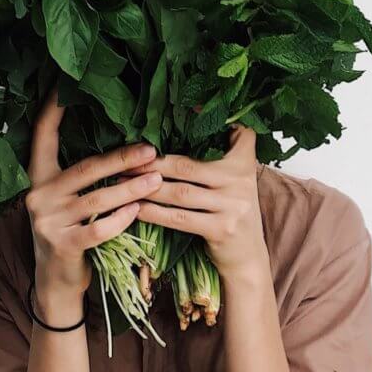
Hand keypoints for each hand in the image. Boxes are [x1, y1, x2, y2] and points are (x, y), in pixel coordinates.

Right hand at [25, 91, 161, 314]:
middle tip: (151, 150)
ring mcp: (47, 221)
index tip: (65, 86)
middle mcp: (38, 195)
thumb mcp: (68, 201)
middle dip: (121, 158)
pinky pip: (98, 229)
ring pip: (97, 199)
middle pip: (85, 168)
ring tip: (157, 180)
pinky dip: (121, 219)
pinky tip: (139, 211)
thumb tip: (125, 147)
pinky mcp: (62, 245)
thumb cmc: (71, 233)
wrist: (56, 282)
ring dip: (131, 189)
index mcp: (38, 177)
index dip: (52, 110)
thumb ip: (82, 177)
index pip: (42, 136)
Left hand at [126, 125, 267, 279]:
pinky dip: (155, 213)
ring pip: (180, 193)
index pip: (230, 135)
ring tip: (123, 184)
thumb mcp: (236, 182)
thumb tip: (189, 120)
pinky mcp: (221, 229)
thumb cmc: (232, 214)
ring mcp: (232, 206)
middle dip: (152, 164)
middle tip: (125, 162)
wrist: (248, 257)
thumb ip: (223, 156)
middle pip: (187, 166)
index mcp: (243, 164)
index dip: (202, 123)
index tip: (176, 114)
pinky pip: (179, 218)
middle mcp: (240, 181)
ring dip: (147, 188)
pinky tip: (137, 209)